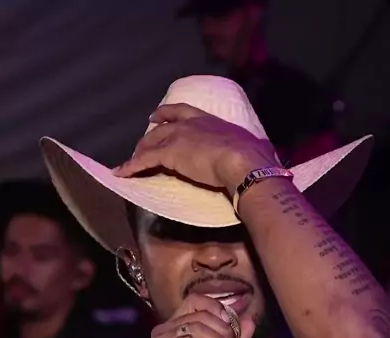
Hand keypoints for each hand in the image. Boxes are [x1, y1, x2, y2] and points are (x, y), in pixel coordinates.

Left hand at [114, 104, 276, 194]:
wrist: (243, 162)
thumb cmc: (254, 157)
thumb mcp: (256, 148)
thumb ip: (254, 150)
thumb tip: (268, 158)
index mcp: (211, 120)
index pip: (184, 112)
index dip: (168, 114)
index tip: (157, 116)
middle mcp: (191, 124)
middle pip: (163, 127)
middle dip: (150, 135)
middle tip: (140, 143)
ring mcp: (178, 137)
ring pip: (151, 144)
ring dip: (139, 153)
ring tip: (130, 163)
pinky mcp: (169, 154)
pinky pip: (144, 161)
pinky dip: (131, 167)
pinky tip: (121, 173)